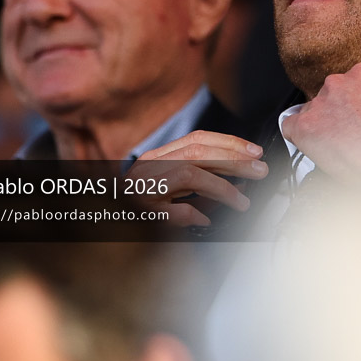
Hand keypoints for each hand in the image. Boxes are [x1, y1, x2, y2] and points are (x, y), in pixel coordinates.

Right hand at [129, 131, 266, 226]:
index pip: (197, 139)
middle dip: (234, 160)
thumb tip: (236, 184)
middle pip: (198, 152)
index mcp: (158, 157)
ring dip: (221, 187)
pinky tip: (205, 219)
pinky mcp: (139, 208)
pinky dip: (192, 212)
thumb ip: (198, 182)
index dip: (229, 143)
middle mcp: (150, 166)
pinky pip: (171, 208)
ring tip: (241, 202)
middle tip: (259, 170)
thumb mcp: (168, 189)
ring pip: (189, 174)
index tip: (254, 151)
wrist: (101, 221)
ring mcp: (143, 185)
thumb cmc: (135, 207)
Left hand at [281, 63, 360, 208]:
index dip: (354, 103)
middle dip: (335, 113)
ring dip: (318, 126)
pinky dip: (298, 137)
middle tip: (346, 133)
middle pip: (329, 95)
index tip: (358, 116)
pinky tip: (312, 147)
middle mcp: (337, 84)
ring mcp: (318, 104)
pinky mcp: (303, 126)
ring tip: (333, 146)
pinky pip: (290, 127)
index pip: (350, 84)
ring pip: (310, 112)